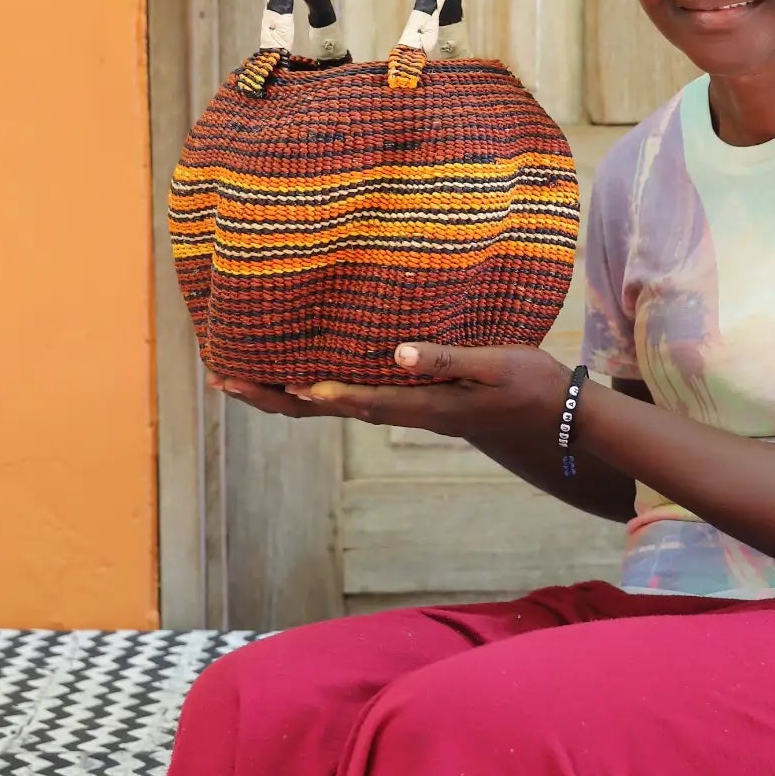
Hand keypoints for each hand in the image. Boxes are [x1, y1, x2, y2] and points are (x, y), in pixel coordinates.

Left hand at [212, 344, 570, 439]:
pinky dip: (312, 389)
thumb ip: (449, 358)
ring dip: (282, 395)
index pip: (369, 401)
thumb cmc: (529, 386)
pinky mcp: (405, 402)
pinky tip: (294, 373)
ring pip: (330, 408)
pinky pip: (346, 398)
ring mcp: (401, 409)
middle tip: (225, 381)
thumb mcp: (499, 366)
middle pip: (328, 411)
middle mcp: (404, 412)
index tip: (293, 384)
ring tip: (236, 379)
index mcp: (428, 405)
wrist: (549, 422)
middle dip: (276, 398)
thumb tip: (396, 353)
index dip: (331, 393)